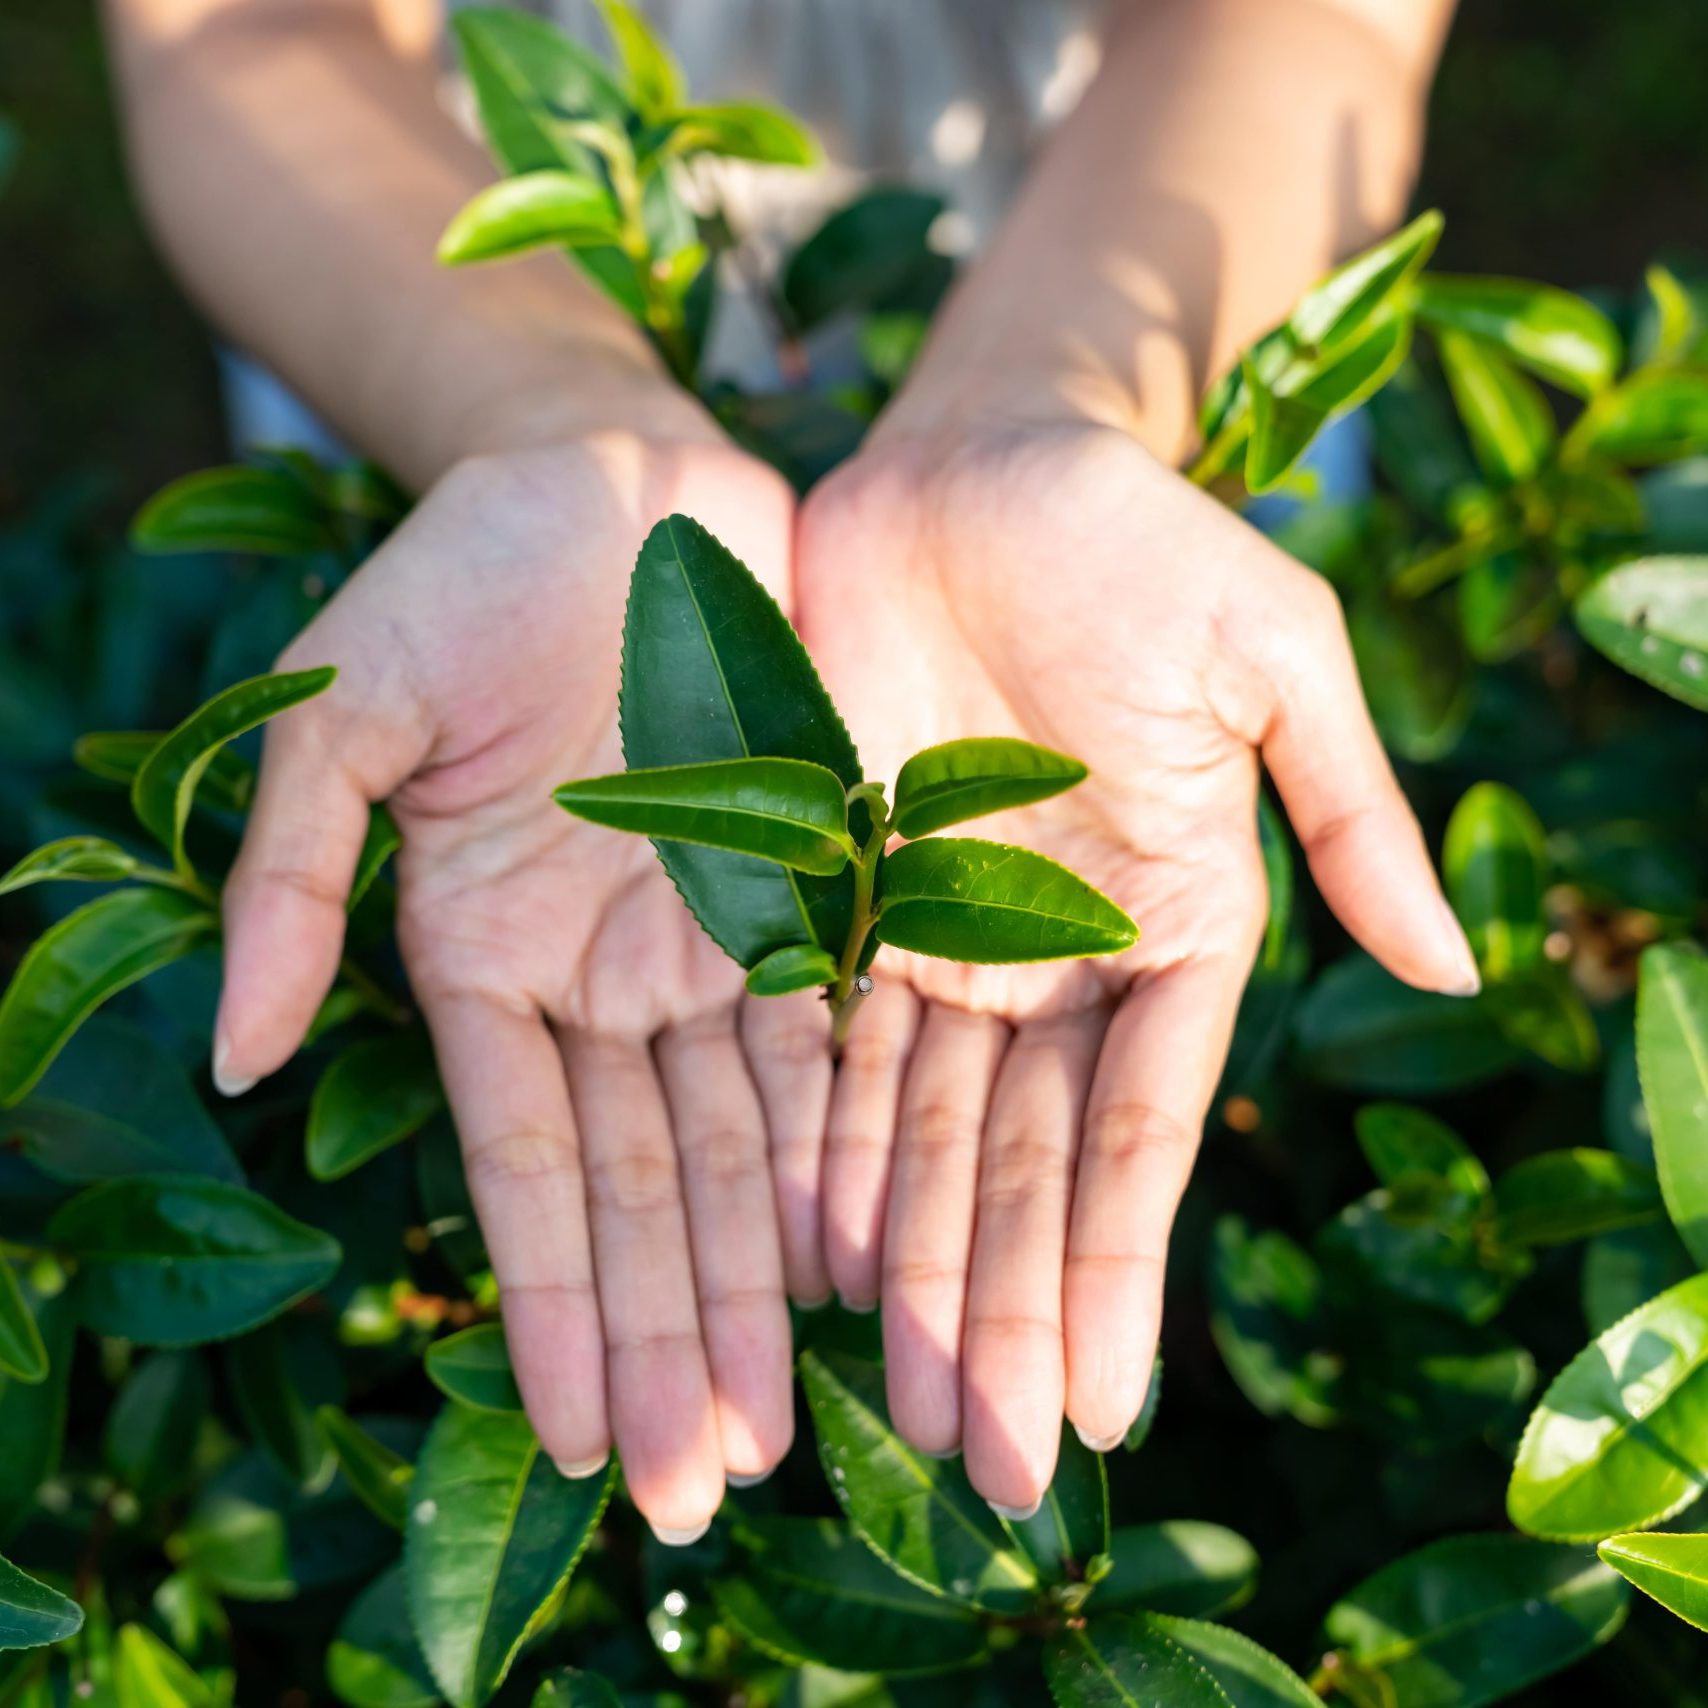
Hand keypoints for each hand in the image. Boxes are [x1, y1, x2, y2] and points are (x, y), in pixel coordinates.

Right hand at [213, 424, 825, 1539]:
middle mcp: (602, 977)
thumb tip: (226, 1056)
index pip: (523, 1164)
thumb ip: (293, 875)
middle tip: (705, 1486)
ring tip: (782, 1423)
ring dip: (757, 1282)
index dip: (551, 1302)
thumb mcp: (347, 711)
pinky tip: (860, 1263)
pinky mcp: (810, 887)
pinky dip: (844, 1149)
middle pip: (646, 1189)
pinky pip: (832, 1041)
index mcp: (482, 954)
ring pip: (742, 1146)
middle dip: (670, 1334)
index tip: (583, 1434)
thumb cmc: (464, 578)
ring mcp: (708, 942)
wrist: (616, 484)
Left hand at [795, 422, 1479, 1513]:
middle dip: (1011, 1311)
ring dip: (916, 1270)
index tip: (1107, 1404)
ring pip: (921, 1135)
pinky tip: (813, 1263)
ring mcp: (935, 937)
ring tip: (907, 1408)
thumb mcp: (1270, 655)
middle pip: (1025, 1165)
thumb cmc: (1137, 540)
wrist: (971, 465)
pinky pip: (822, 1045)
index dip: (1121, 1262)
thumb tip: (1458, 963)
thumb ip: (1346, 810)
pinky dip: (819, 1152)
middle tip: (993, 1465)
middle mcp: (1052, 955)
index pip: (1141, 1125)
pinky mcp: (831, 895)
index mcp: (1168, 921)